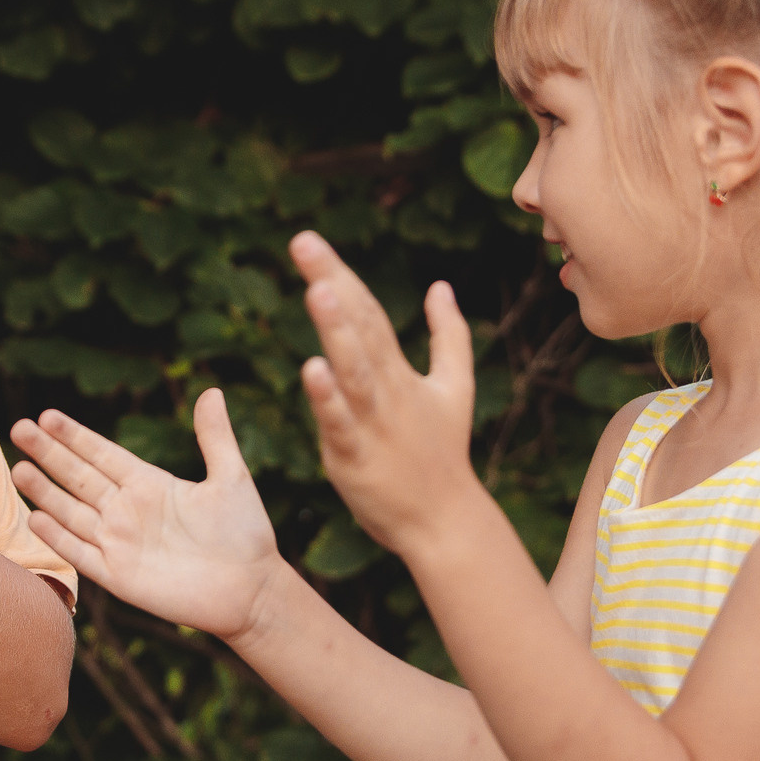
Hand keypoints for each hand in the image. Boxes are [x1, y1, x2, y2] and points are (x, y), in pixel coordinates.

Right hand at [11, 389, 284, 641]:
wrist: (252, 591)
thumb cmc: (246, 535)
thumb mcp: (231, 478)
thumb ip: (215, 437)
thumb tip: (211, 391)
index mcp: (151, 485)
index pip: (102, 455)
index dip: (75, 437)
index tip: (47, 416)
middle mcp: (128, 511)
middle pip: (79, 478)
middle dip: (49, 455)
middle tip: (18, 429)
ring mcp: (120, 544)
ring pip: (73, 513)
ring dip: (46, 493)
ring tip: (18, 469)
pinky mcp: (119, 577)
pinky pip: (81, 555)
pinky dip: (59, 539)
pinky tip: (35, 518)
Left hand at [289, 231, 481, 555]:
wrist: (446, 520)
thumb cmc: (443, 452)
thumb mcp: (455, 387)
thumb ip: (449, 335)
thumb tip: (440, 286)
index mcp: (400, 371)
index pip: (367, 312)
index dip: (339, 275)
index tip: (308, 240)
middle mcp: (386, 389)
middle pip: (358, 328)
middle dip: (332, 284)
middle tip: (304, 242)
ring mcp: (372, 422)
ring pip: (353, 370)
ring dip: (337, 331)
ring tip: (319, 291)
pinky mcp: (356, 457)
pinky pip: (340, 424)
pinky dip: (328, 399)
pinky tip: (311, 370)